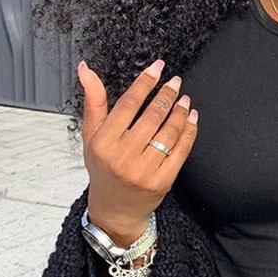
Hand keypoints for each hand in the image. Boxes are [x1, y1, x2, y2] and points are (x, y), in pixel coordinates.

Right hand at [80, 58, 197, 245]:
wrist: (114, 209)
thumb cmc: (103, 167)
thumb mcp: (91, 136)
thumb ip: (94, 101)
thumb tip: (86, 69)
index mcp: (103, 143)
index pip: (128, 104)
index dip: (145, 82)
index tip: (158, 67)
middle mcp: (123, 157)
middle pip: (152, 116)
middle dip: (167, 94)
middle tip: (176, 81)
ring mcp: (144, 170)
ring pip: (169, 132)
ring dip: (180, 111)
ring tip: (184, 99)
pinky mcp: (163, 181)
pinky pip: (181, 150)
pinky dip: (189, 130)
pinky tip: (191, 117)